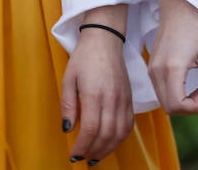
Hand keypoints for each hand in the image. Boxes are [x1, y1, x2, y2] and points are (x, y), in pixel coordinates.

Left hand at [61, 11, 133, 163]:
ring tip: (96, 156)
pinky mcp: (129, 98)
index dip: (82, 146)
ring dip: (108, 149)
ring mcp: (123, 99)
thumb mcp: (68, 79)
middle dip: (94, 151)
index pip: (91, 129)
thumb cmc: (84, 58)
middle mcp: (112, 98)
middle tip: (83, 159)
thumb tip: (68, 129)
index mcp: (94, 93)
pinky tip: (110, 143)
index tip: (74, 155)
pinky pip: (128, 124)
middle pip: (106, 135)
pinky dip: (120, 138)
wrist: (105, 40)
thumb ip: (68, 105)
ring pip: (119, 133)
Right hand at [147, 0, 197, 115]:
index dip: (196, 107)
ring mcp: (152, 70)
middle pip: (170, 108)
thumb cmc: (195, 26)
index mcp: (171, 68)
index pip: (178, 105)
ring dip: (184, 103)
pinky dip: (177, 95)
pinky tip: (189, 83)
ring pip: (165, 102)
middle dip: (192, 107)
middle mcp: (157, 72)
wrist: (178, 8)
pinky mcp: (152, 69)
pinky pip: (162, 92)